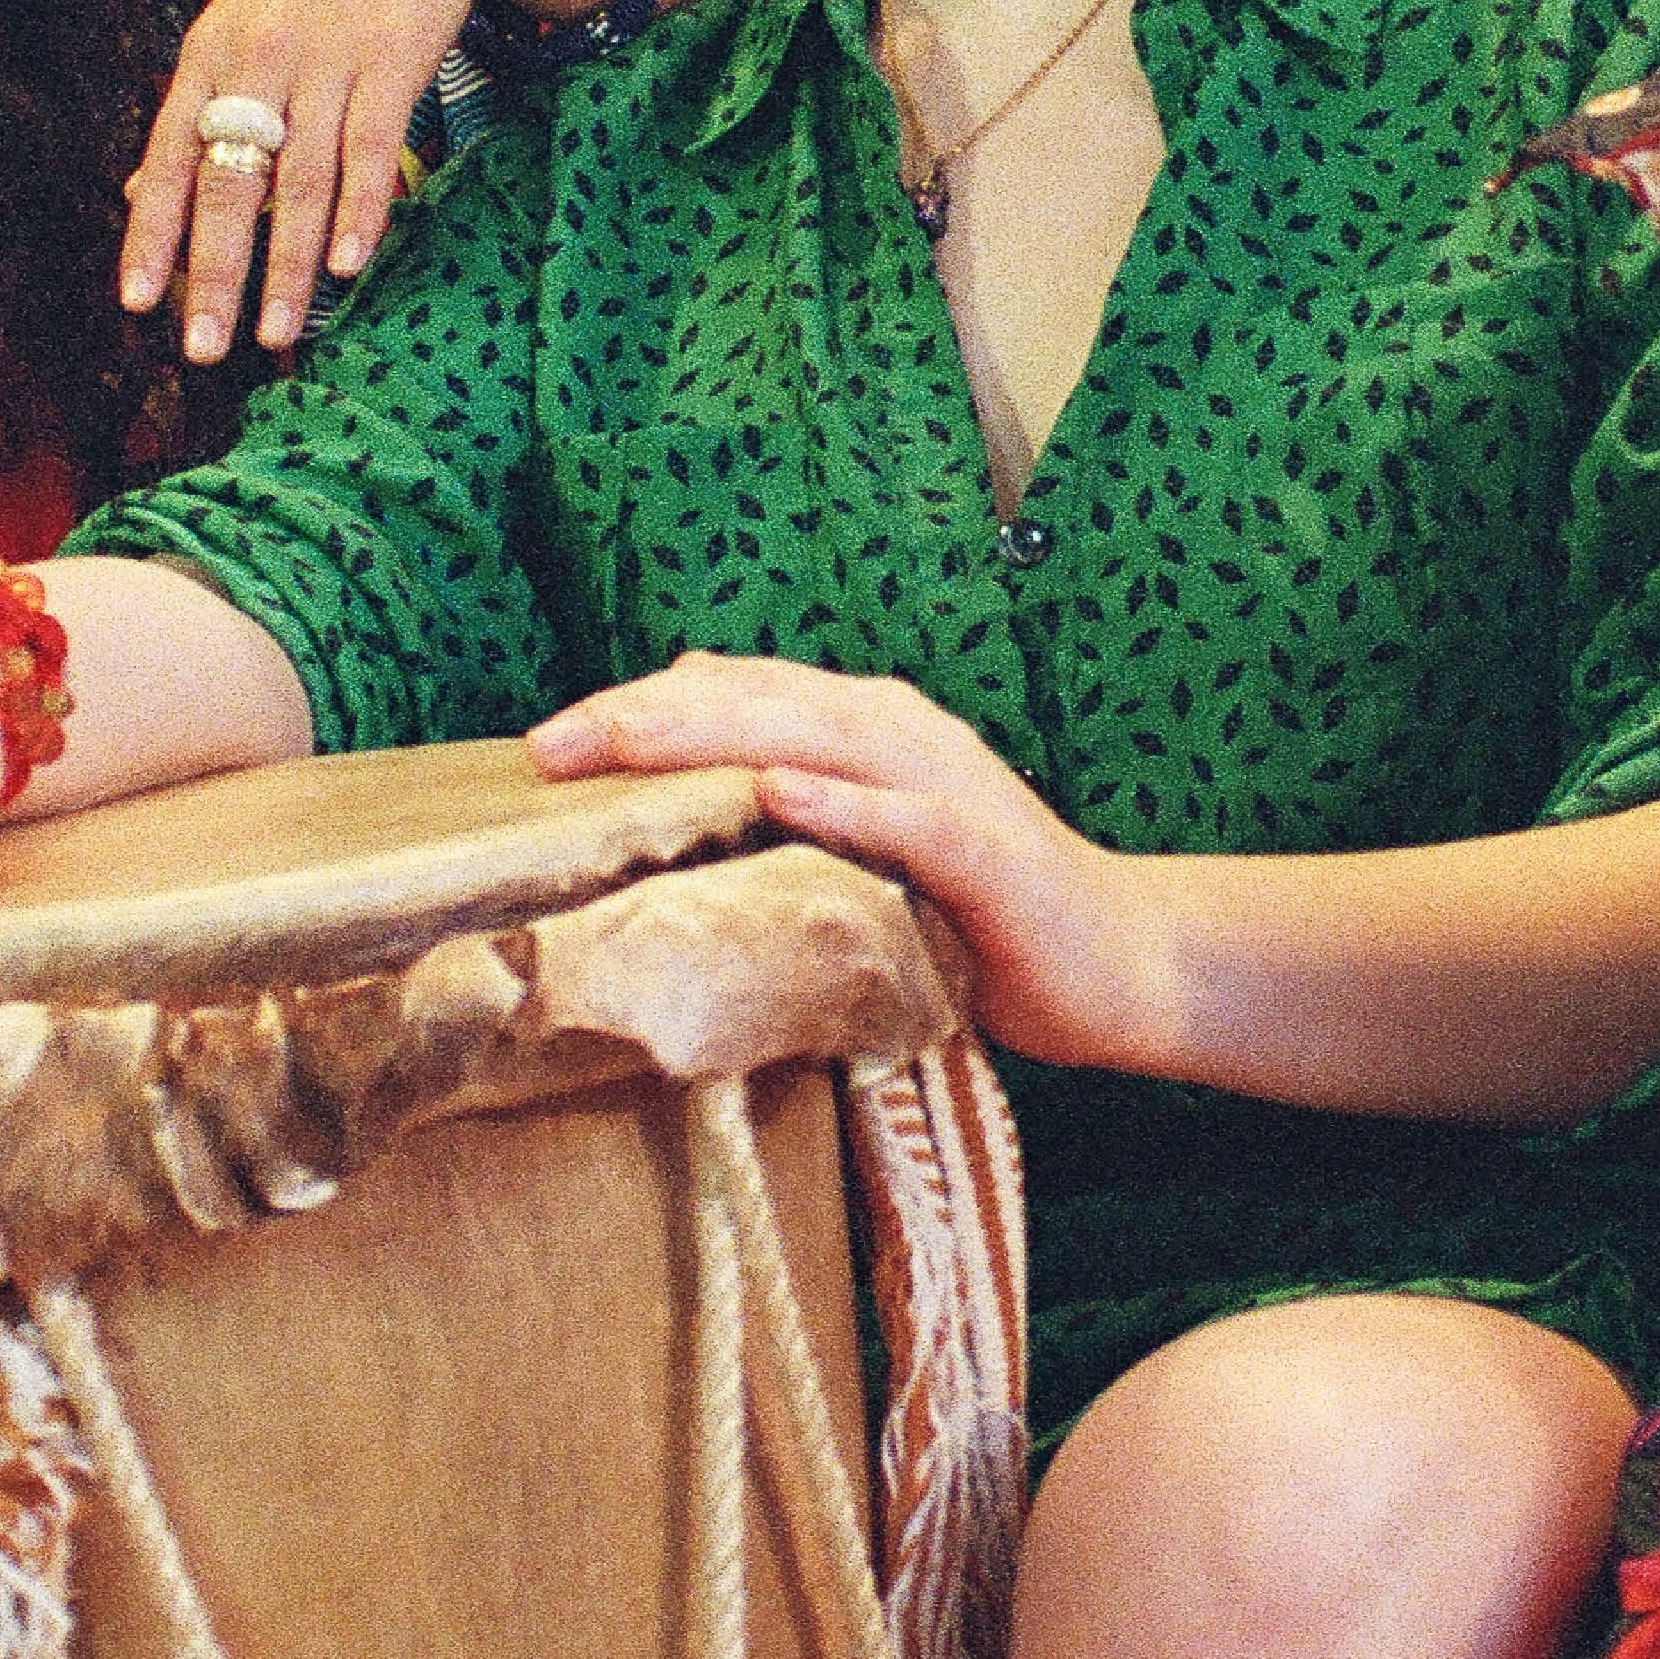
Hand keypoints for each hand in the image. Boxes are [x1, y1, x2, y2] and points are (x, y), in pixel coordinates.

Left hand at [122, 0, 540, 363]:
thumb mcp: (238, 28)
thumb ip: (196, 111)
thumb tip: (134, 195)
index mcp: (209, 55)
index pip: (167, 157)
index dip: (151, 232)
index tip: (137, 302)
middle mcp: (259, 61)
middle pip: (229, 182)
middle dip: (215, 273)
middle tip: (203, 347)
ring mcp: (327, 62)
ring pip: (300, 181)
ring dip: (287, 267)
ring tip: (277, 334)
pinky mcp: (393, 61)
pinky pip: (371, 150)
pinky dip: (360, 212)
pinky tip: (348, 265)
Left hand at [525, 651, 1176, 1071]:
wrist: (1119, 963)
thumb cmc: (972, 915)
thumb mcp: (857, 854)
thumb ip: (778, 819)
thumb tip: (671, 800)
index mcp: (859, 729)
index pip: (729, 695)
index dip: (634, 710)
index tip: (540, 747)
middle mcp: (898, 735)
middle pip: (756, 702)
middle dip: (646, 717)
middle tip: (548, 745)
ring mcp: (947, 786)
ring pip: (820, 737)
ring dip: (719, 735)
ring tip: (627, 740)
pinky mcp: (989, 852)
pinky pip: (909, 819)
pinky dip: (846, 802)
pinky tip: (780, 795)